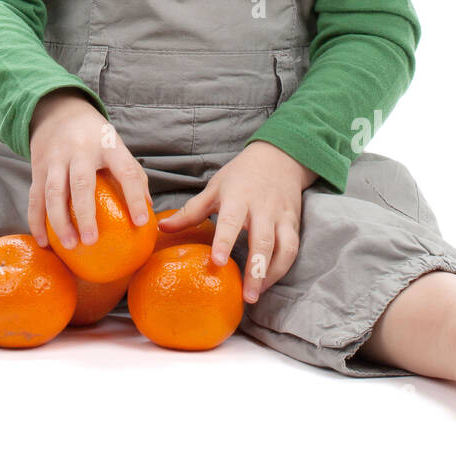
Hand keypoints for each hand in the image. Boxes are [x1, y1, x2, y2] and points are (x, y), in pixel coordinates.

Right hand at [27, 90, 152, 250]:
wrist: (59, 111)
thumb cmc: (97, 138)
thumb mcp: (117, 146)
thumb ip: (133, 175)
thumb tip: (148, 210)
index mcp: (108, 145)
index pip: (125, 171)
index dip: (134, 196)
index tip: (141, 223)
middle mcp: (80, 150)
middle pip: (82, 183)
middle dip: (85, 214)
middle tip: (91, 241)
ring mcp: (56, 158)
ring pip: (54, 192)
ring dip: (59, 221)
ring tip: (69, 246)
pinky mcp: (38, 167)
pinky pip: (35, 197)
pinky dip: (36, 221)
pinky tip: (44, 242)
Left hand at [158, 141, 317, 304]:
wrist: (279, 158)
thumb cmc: (240, 175)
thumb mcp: (214, 188)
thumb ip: (191, 211)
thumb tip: (162, 229)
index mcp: (238, 197)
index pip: (231, 221)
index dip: (225, 242)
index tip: (218, 262)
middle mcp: (262, 208)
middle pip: (262, 241)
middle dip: (255, 270)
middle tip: (247, 297)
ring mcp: (281, 217)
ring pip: (283, 248)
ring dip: (271, 274)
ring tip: (256, 296)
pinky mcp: (294, 224)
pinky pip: (292, 249)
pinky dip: (282, 268)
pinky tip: (267, 283)